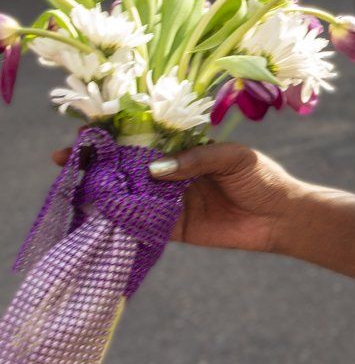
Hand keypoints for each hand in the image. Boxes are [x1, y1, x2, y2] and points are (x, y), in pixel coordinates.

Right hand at [53, 142, 306, 254]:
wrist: (282, 217)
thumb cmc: (263, 178)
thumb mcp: (234, 158)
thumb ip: (196, 160)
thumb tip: (153, 170)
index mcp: (184, 149)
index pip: (143, 139)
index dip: (114, 136)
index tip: (84, 134)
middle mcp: (170, 174)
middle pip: (126, 167)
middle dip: (96, 164)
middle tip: (64, 161)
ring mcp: (168, 202)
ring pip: (127, 196)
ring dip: (100, 193)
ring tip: (72, 188)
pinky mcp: (171, 229)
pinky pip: (139, 226)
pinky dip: (119, 223)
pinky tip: (95, 219)